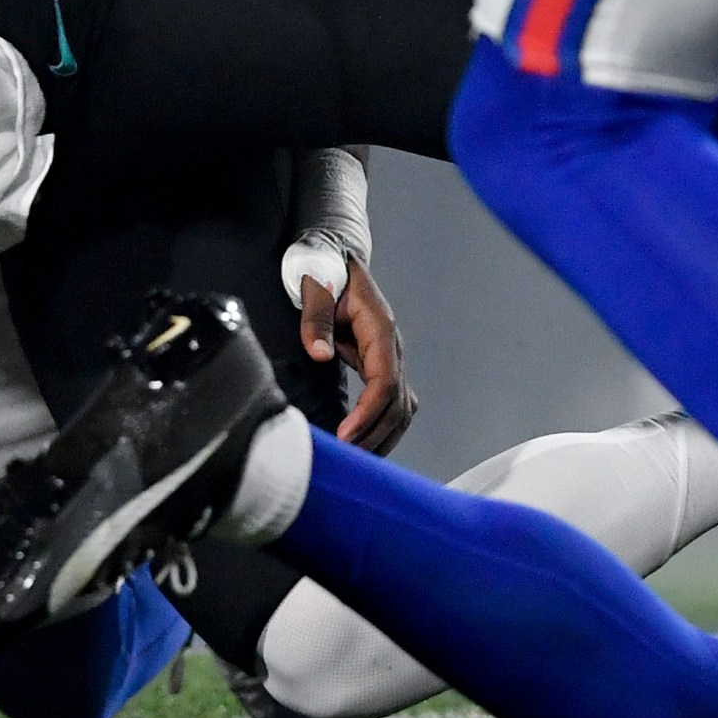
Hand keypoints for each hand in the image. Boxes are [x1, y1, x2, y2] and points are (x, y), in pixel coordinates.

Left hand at [300, 259, 415, 454]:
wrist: (336, 256)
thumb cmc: (325, 271)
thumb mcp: (315, 288)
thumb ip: (316, 319)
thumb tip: (319, 353)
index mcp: (381, 330)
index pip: (384, 381)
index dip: (368, 412)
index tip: (346, 435)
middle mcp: (393, 347)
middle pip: (398, 402)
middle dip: (376, 434)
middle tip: (348, 459)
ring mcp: (390, 356)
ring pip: (402, 406)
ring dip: (384, 436)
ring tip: (359, 461)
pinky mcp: (381, 363)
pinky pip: (392, 401)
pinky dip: (384, 426)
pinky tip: (366, 443)